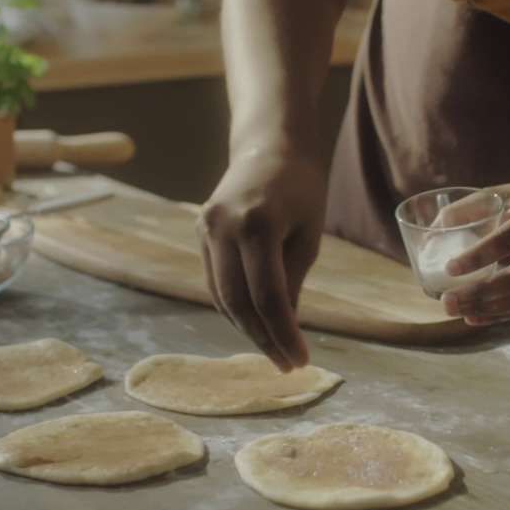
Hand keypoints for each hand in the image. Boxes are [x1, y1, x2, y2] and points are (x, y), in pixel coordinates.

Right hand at [197, 144, 326, 370]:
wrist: (269, 145)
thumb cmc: (301, 187)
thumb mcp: (309, 235)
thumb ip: (294, 281)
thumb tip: (286, 328)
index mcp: (257, 225)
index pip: (268, 297)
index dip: (283, 334)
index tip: (300, 360)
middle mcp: (223, 227)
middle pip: (238, 302)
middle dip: (263, 338)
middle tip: (287, 364)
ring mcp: (205, 229)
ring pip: (221, 296)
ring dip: (246, 328)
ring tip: (273, 350)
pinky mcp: (200, 231)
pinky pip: (214, 281)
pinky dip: (233, 306)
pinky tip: (255, 324)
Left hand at [439, 179, 509, 324]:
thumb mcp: (509, 192)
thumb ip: (471, 207)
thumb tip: (431, 232)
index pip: (508, 239)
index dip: (478, 255)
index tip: (449, 267)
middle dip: (479, 293)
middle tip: (446, 300)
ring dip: (487, 309)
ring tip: (453, 310)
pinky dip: (500, 315)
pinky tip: (474, 316)